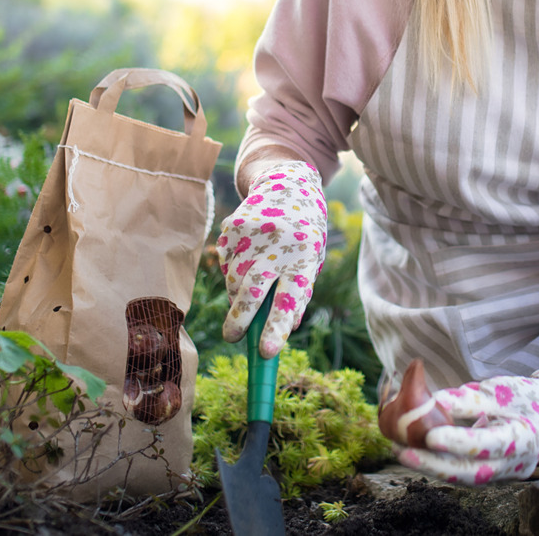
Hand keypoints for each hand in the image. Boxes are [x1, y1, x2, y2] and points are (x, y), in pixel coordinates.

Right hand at [216, 160, 328, 356]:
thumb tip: (284, 329)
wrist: (288, 185)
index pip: (289, 300)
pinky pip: (226, 263)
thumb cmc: (304, 234)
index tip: (265, 353)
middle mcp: (277, 246)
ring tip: (247, 293)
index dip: (276, 328)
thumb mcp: (312, 261)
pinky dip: (233, 272)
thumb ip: (299, 294)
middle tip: (233, 338)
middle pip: (252, 292)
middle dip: (239, 321)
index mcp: (303, 258)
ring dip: (237, 296)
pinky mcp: (232, 229)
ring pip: (235, 281)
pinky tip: (247, 258)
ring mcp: (251, 236)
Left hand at [397, 365, 538, 484]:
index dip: (459, 442)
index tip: (430, 436)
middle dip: (435, 465)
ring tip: (403, 452)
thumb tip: (433, 400)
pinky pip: (469, 474)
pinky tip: (421, 454)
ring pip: (467, 478)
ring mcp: (508, 474)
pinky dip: (445, 465)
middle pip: (472, 472)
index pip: (488, 444)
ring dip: (434, 467)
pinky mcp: (498, 476)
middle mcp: (518, 463)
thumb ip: (469, 399)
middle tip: (402, 452)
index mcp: (524, 438)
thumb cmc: (525, 395)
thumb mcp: (500, 390)